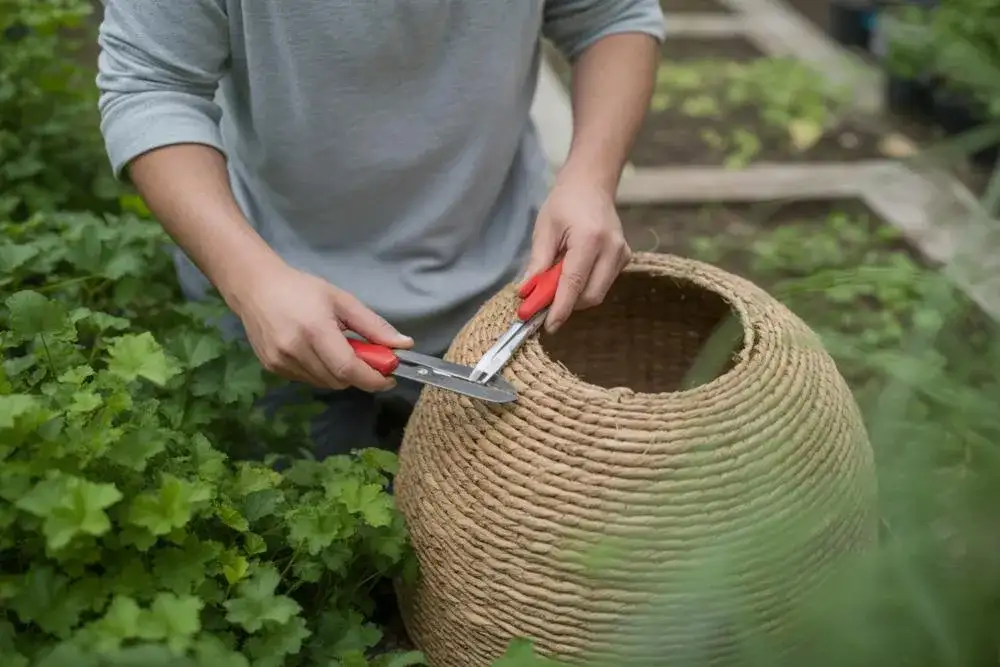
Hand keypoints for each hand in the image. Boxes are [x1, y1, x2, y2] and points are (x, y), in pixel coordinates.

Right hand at [228, 263, 412, 391]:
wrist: (255, 287)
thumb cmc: (302, 289)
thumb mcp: (342, 301)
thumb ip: (373, 325)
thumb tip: (404, 345)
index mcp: (315, 330)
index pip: (349, 368)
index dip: (373, 379)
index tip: (390, 378)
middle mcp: (295, 350)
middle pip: (339, 380)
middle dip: (359, 374)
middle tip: (365, 357)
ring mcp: (280, 362)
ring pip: (324, 383)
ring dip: (340, 374)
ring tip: (337, 350)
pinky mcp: (272, 369)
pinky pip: (308, 380)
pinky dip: (321, 373)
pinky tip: (317, 352)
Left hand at [522, 175, 630, 332]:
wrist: (592, 184)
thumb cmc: (565, 203)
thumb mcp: (545, 229)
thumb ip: (538, 263)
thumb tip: (526, 293)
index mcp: (590, 239)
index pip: (574, 283)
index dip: (560, 308)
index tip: (547, 326)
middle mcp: (612, 249)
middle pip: (591, 296)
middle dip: (567, 304)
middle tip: (545, 300)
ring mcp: (622, 254)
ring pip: (598, 293)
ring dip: (575, 296)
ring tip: (557, 279)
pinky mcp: (625, 258)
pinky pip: (603, 284)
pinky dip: (585, 286)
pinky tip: (573, 272)